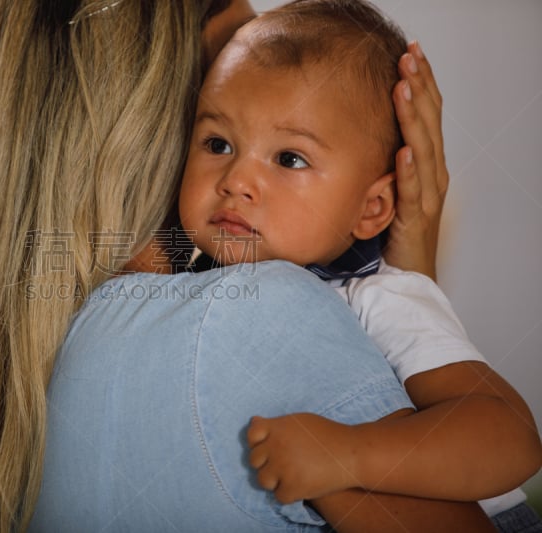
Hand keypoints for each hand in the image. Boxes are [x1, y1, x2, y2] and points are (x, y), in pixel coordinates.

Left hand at [247, 414, 358, 503]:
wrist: (352, 453)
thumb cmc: (327, 435)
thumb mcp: (300, 421)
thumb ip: (276, 424)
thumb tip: (254, 421)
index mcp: (276, 428)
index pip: (251, 436)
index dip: (258, 443)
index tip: (270, 448)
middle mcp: (276, 446)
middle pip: (254, 460)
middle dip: (266, 463)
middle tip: (283, 465)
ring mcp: (283, 467)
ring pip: (263, 480)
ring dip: (274, 480)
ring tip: (289, 477)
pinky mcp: (293, 487)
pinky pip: (279, 496)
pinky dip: (288, 494)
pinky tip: (299, 487)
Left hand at [384, 42, 447, 279]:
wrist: (407, 275)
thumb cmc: (395, 231)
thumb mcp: (388, 186)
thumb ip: (383, 159)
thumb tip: (362, 131)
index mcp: (427, 164)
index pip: (428, 115)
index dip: (422, 84)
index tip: (410, 54)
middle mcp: (433, 175)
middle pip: (429, 123)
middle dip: (419, 88)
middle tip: (408, 57)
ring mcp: (427, 196)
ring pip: (422, 149)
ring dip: (413, 118)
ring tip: (403, 88)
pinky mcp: (415, 219)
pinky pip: (411, 191)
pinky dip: (408, 170)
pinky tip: (403, 151)